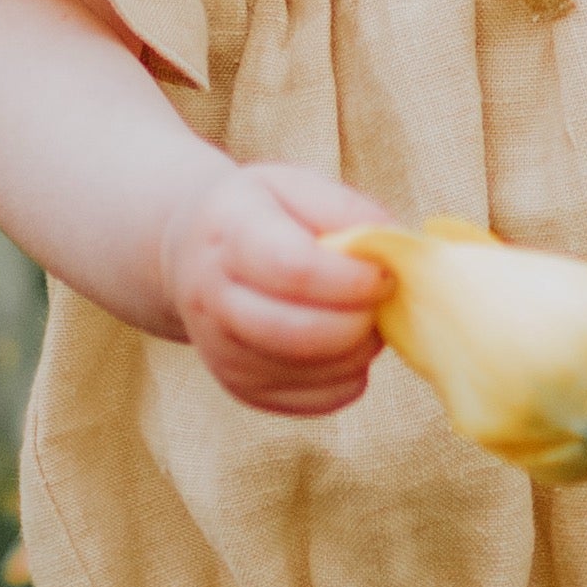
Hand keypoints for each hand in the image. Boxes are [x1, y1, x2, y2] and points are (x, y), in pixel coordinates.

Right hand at [162, 158, 393, 416]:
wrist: (191, 256)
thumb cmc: (259, 215)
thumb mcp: (294, 185)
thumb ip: (345, 210)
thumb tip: (395, 248)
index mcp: (227, 234)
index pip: (294, 270)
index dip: (352, 280)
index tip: (382, 273)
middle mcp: (212, 298)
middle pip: (299, 334)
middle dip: (360, 322)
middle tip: (380, 299)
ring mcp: (221, 351)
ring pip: (311, 372)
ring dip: (358, 351)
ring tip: (363, 316)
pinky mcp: (241, 388)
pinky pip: (316, 401)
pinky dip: (348, 378)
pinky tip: (345, 346)